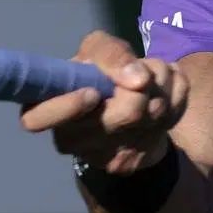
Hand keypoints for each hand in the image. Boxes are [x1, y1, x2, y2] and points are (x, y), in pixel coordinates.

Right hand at [18, 30, 189, 173]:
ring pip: (156, 110)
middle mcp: (71, 139)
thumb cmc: (99, 76)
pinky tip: (162, 95)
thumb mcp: (95, 50)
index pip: (36, 119)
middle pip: (127, 112)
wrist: (128, 110)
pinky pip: (173, 115)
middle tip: (141, 72)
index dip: (66, 107)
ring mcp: (105, 156)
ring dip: (162, 82)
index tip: (93, 92)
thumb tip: (137, 78)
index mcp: (45, 109)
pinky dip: (175, 93)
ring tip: (151, 79)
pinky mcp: (135, 161)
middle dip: (144, 80)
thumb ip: (109, 54)